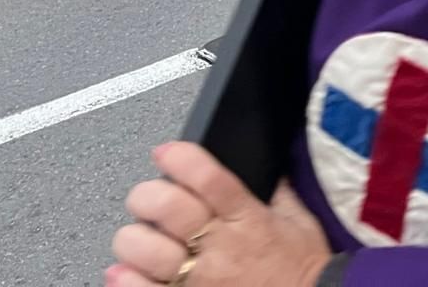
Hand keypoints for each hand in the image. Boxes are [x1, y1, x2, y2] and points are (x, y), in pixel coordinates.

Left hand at [109, 142, 329, 286]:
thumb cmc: (303, 270)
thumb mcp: (300, 221)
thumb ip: (280, 193)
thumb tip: (271, 169)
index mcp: (247, 217)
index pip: (209, 177)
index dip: (181, 158)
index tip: (165, 152)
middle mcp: (220, 245)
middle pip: (166, 206)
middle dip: (146, 195)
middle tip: (146, 199)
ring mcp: (202, 279)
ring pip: (145, 249)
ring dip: (133, 240)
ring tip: (137, 239)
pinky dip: (126, 281)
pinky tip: (123, 273)